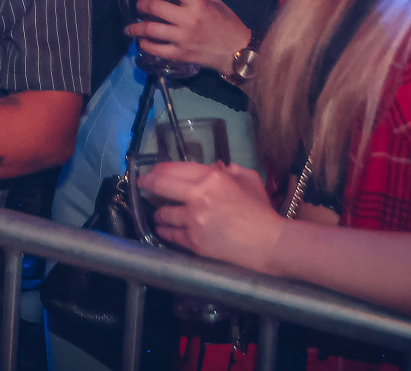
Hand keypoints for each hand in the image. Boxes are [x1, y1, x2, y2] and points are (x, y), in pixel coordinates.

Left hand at [125, 0, 251, 74]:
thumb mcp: (217, 3)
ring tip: (131, 27)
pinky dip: (145, 45)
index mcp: (198, 3)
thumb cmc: (229, 25)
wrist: (237, 53)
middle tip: (139, 5)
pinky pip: (156, 49)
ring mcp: (182, 38)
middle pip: (155, 7)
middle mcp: (187, 19)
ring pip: (151, 30)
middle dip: (142, 4)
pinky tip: (142, 42)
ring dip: (137, 27)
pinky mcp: (180, 54)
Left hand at [142, 160, 285, 272]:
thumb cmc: (261, 211)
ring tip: (159, 215)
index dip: (158, 169)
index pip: (175, 168)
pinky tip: (165, 230)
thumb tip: (214, 167)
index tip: (152, 172)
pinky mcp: (193, 242)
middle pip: (161, 185)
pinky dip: (165, 232)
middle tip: (142, 186)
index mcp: (212, 177)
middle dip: (147, 184)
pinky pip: (170, 235)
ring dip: (158, 214)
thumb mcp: (249, 179)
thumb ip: (229, 169)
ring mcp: (194, 220)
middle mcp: (199, 196)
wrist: (269, 244)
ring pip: (163, 213)